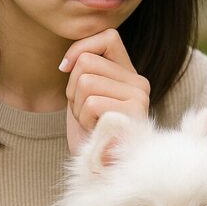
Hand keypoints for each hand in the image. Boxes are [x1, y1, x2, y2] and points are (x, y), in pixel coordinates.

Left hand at [60, 28, 150, 154]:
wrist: (98, 168)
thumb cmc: (88, 132)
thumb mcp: (85, 94)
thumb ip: (85, 70)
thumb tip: (68, 61)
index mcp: (130, 74)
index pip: (108, 37)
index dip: (80, 48)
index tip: (66, 68)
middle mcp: (139, 83)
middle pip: (87, 62)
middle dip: (72, 87)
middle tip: (83, 110)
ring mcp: (139, 98)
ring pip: (86, 82)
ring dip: (76, 105)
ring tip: (89, 121)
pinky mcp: (133, 113)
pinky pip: (92, 102)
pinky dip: (83, 119)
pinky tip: (94, 130)